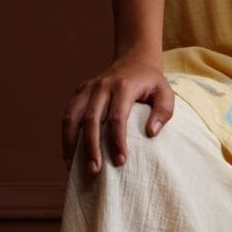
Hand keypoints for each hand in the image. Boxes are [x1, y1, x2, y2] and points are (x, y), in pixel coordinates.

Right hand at [61, 51, 174, 174]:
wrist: (134, 60)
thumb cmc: (151, 83)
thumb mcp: (165, 93)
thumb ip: (164, 111)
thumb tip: (151, 133)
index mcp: (123, 86)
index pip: (117, 117)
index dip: (117, 141)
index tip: (120, 162)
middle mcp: (102, 85)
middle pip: (91, 119)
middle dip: (91, 147)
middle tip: (94, 170)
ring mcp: (88, 87)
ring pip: (73, 117)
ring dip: (71, 143)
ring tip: (72, 166)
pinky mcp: (80, 91)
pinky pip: (68, 114)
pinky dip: (66, 135)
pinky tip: (68, 154)